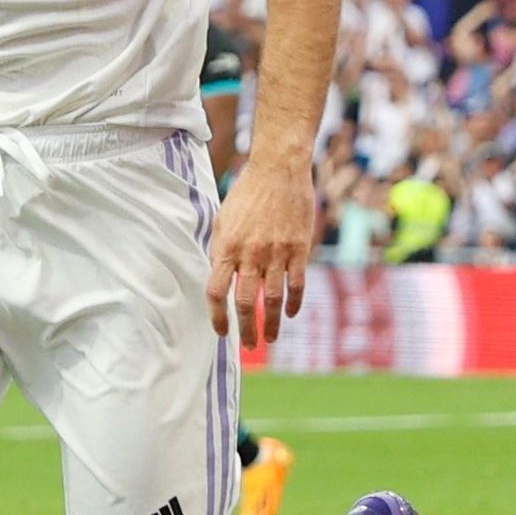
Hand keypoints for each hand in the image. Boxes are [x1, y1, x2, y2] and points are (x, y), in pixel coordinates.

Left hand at [206, 161, 314, 349]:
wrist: (278, 169)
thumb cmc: (247, 194)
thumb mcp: (223, 219)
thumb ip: (220, 250)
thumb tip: (217, 278)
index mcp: (227, 246)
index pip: (216, 291)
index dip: (217, 316)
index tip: (221, 331)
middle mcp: (250, 253)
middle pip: (245, 302)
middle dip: (246, 329)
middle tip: (248, 346)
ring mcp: (276, 253)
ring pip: (274, 299)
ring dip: (272, 324)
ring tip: (271, 339)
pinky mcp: (299, 249)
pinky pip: (297, 284)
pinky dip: (294, 303)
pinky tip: (291, 314)